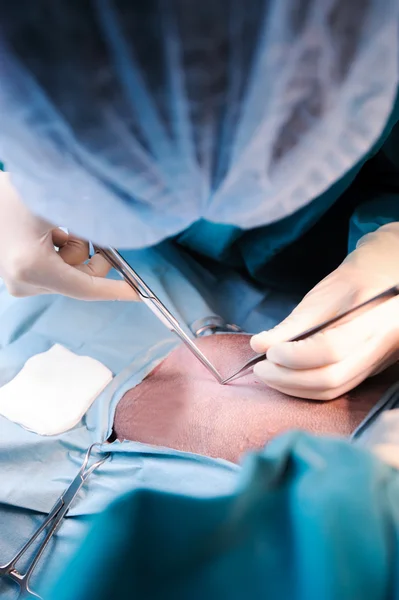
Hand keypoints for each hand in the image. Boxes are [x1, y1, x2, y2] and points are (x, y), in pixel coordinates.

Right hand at [0, 172, 137, 300]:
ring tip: (57, 227)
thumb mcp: (55, 203)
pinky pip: (57, 269)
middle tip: (86, 230)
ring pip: (70, 272)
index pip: (86, 288)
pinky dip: (62, 251)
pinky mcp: (20, 278)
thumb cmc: (12, 194)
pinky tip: (47, 232)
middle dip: (91, 255)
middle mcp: (25, 282)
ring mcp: (20, 282)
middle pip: (80, 279)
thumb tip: (125, 228)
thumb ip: (91, 221)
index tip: (138, 293)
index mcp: (33, 267)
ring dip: (74, 248)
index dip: (115, 290)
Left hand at [250, 223, 398, 399]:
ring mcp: (376, 364)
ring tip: (269, 373)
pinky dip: (306, 388)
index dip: (295, 356)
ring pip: (332, 389)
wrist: (381, 284)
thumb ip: (290, 325)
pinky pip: (336, 389)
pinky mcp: (367, 373)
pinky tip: (286, 378)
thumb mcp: (319, 298)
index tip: (268, 352)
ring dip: (294, 387)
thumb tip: (259, 346)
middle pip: (331, 377)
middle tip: (261, 369)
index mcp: (371, 320)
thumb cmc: (349, 284)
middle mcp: (379, 347)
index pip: (331, 349)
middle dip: (288, 378)